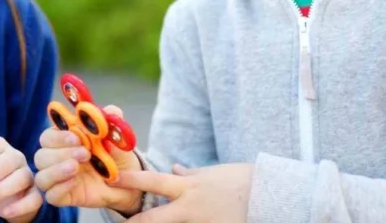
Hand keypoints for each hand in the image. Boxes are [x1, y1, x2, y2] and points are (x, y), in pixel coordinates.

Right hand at [33, 105, 142, 213]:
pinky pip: (51, 195)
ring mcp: (58, 179)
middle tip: (84, 153)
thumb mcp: (116, 137)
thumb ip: (111, 122)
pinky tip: (75, 182)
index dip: (58, 136)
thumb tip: (108, 109)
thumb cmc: (115, 155)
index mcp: (64, 140)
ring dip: (57, 170)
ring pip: (41, 176)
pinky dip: (60, 188)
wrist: (127, 181)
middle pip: (41, 155)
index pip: (48, 136)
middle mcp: (57, 159)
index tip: (76, 137)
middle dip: (60, 153)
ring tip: (77, 167)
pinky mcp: (63, 196)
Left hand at [112, 163, 253, 222]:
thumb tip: (175, 168)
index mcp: (189, 187)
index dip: (131, 180)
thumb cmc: (243, 180)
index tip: (114, 179)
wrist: (271, 196)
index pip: (153, 181)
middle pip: (154, 219)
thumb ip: (191, 174)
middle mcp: (191, 207)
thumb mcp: (214, 173)